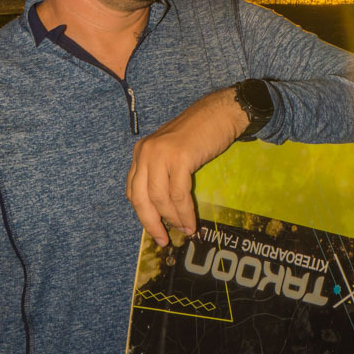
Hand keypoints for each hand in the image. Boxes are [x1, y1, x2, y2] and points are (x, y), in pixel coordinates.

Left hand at [126, 88, 248, 244]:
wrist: (220, 113)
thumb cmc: (200, 134)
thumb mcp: (171, 151)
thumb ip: (162, 173)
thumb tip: (162, 210)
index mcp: (141, 151)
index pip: (133, 190)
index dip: (143, 214)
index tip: (155, 230)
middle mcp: (146, 152)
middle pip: (141, 197)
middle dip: (151, 223)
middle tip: (163, 240)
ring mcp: (161, 154)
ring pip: (160, 199)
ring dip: (173, 220)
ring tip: (185, 230)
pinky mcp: (179, 157)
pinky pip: (178, 194)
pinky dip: (185, 212)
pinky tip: (192, 222)